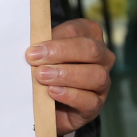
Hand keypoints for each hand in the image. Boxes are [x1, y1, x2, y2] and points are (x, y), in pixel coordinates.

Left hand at [24, 18, 113, 135]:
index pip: (79, 30)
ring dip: (66, 75)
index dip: (56, 38)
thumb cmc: (47, 71)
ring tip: (42, 77)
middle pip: (91, 49)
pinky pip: (90, 100)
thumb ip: (43, 48)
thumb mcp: (44, 55)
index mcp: (90, 36)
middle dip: (61, 53)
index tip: (34, 49)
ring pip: (96, 75)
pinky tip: (53, 92)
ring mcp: (103, 82)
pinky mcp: (96, 105)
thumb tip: (33, 48)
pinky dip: (70, 95)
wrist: (48, 106)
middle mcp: (102, 57)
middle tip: (35, 60)